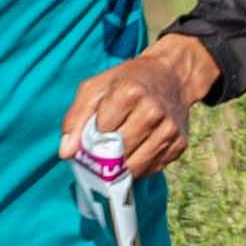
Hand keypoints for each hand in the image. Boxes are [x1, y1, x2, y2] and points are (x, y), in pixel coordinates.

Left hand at [58, 35, 216, 182]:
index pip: (101, 132)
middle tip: (102, 148)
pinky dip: (140, 166)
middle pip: (118, 152)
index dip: (93, 137)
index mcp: (130, 92)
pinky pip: (152, 169)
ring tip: (118, 153)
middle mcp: (153, 111)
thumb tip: (66, 153)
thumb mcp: (96, 87)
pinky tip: (137, 151)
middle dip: (105, 156)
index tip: (94, 132)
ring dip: (121, 167)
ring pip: (135, 167)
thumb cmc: (128, 81)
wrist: (172, 76)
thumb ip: (76, 118)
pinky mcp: (179, 144)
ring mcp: (169, 130)